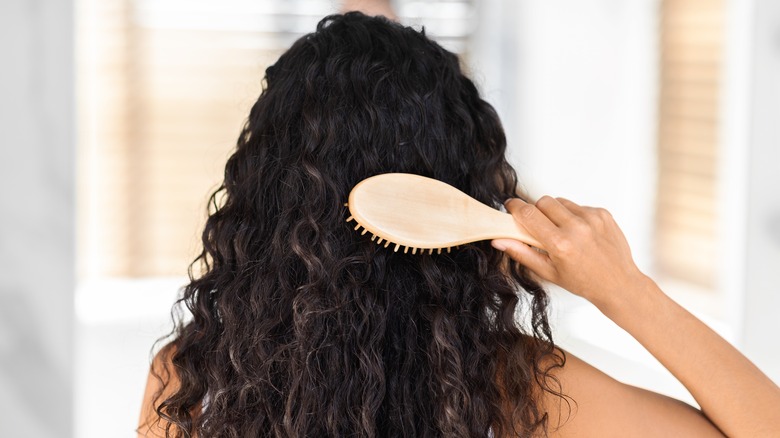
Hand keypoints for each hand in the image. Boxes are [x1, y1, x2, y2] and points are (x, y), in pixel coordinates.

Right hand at [492, 196, 646, 307]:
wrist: (618, 284)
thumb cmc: (584, 282)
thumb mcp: (548, 272)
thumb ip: (521, 253)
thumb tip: (499, 240)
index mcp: (560, 244)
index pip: (529, 214)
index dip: (515, 207)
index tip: (511, 206)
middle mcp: (577, 228)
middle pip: (543, 202)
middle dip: (536, 211)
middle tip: (539, 226)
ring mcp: (592, 219)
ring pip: (561, 201)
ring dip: (556, 213)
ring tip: (562, 232)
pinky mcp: (603, 214)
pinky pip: (578, 205)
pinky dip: (574, 216)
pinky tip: (579, 233)